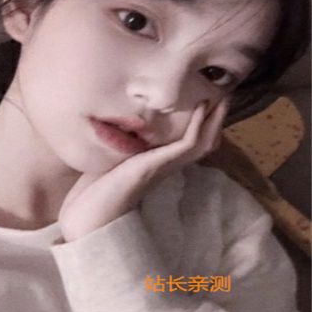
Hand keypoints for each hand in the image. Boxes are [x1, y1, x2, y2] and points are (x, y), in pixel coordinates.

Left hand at [58, 97, 229, 241]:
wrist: (89, 216)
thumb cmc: (94, 191)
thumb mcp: (110, 159)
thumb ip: (119, 144)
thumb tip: (114, 125)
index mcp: (157, 164)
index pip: (188, 144)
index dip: (201, 125)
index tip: (206, 100)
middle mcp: (166, 165)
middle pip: (203, 143)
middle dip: (214, 120)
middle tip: (223, 95)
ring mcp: (165, 165)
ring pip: (203, 142)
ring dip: (214, 120)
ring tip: (222, 97)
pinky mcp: (159, 164)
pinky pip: (189, 143)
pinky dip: (198, 125)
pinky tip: (201, 106)